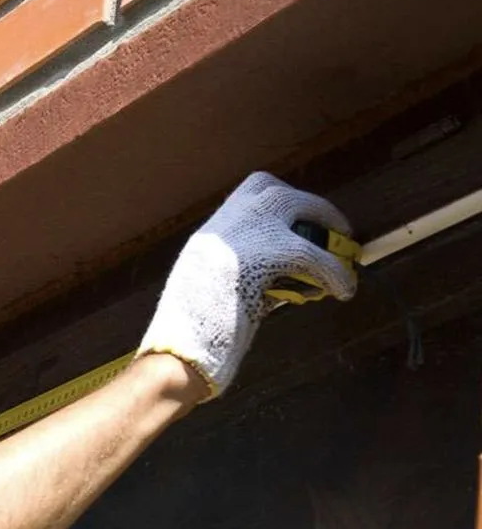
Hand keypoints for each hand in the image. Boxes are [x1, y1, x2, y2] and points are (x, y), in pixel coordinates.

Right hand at [137, 172, 356, 399]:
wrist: (186, 335)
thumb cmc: (196, 324)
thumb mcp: (210, 284)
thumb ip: (237, 270)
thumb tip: (275, 280)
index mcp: (214, 231)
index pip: (252, 192)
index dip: (280, 202)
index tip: (297, 218)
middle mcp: (232, 219)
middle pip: (280, 194)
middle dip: (313, 209)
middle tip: (335, 229)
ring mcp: (253, 229)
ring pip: (304, 213)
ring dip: (328, 235)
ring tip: (342, 261)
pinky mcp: (277, 250)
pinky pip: (317, 256)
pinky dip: (335, 273)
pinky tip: (342, 290)